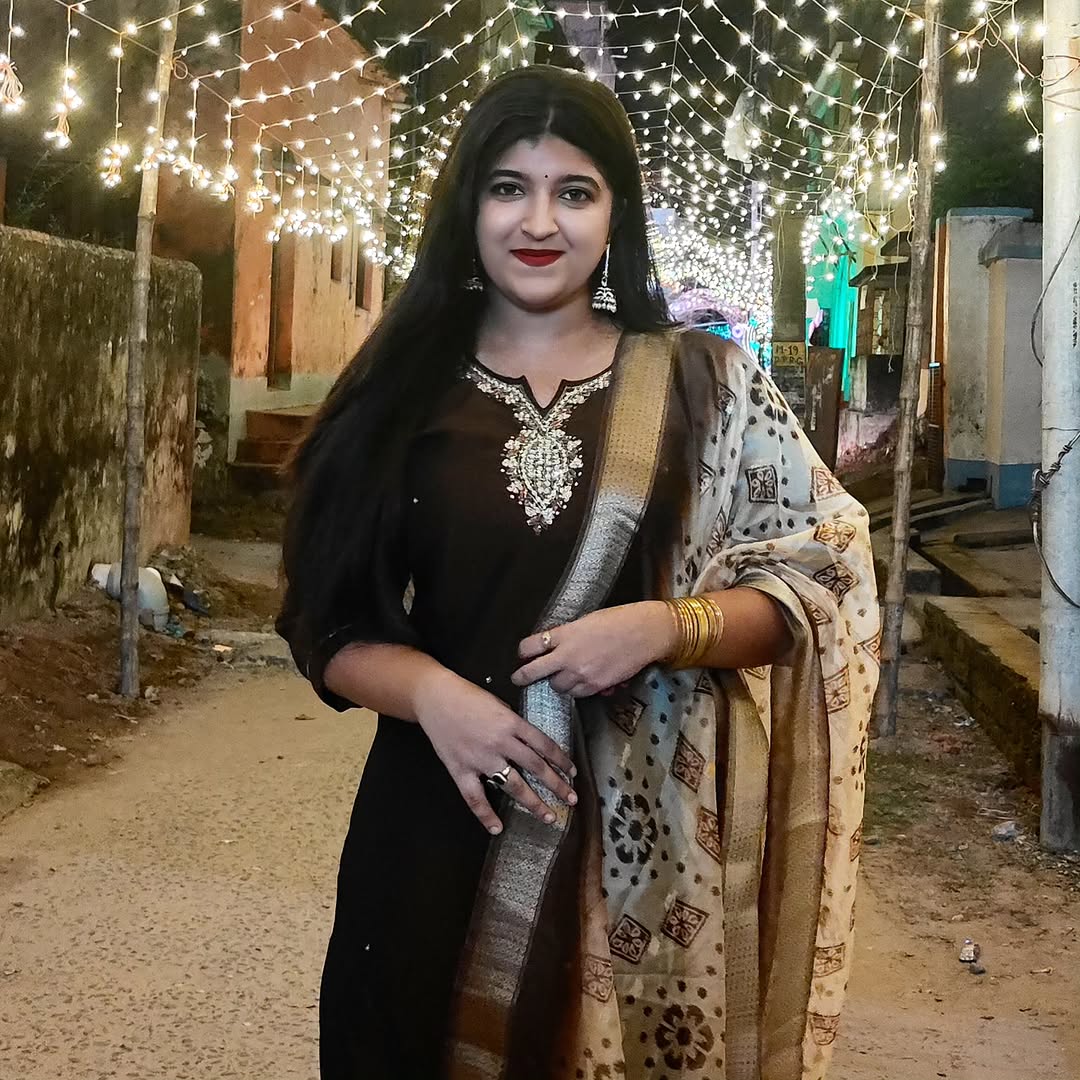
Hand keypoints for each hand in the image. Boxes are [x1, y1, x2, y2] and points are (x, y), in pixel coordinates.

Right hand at [413, 670, 577, 835]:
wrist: (434, 697)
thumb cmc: (466, 696)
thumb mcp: (498, 703)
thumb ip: (513, 724)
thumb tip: (526, 742)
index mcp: (511, 723)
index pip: (544, 745)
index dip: (561, 760)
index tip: (572, 772)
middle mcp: (500, 742)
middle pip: (536, 767)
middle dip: (557, 785)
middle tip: (571, 799)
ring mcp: (481, 758)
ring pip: (513, 785)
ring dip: (533, 802)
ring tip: (549, 816)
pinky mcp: (461, 769)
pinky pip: (476, 797)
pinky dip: (486, 814)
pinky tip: (497, 827)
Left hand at [512, 601, 676, 697]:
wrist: (645, 633)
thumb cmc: (619, 620)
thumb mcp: (586, 621)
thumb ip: (567, 635)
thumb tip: (554, 645)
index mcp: (565, 634)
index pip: (530, 646)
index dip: (523, 651)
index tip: (522, 654)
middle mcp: (568, 656)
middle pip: (534, 672)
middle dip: (524, 676)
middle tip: (518, 678)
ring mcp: (581, 673)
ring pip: (557, 687)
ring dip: (557, 682)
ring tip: (563, 675)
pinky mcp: (595, 686)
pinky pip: (577, 693)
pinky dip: (576, 689)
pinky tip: (582, 680)